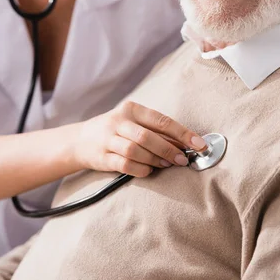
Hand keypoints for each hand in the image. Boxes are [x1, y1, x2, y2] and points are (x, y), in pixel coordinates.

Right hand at [65, 101, 206, 177]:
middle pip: (147, 136)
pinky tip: (149, 170)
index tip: (199, 144)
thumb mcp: (133, 122)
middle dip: (169, 149)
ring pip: (135, 150)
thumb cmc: (116, 130)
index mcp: (131, 109)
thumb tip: (186, 143)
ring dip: (155, 159)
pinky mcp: (102, 157)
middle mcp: (118, 121)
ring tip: (167, 165)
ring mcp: (108, 139)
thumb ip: (156, 130)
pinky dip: (140, 169)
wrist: (80, 140)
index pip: (161, 120)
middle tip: (183, 159)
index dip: (182, 133)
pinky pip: (125, 164)